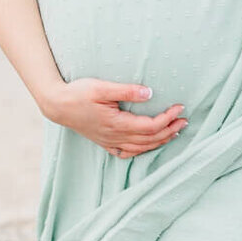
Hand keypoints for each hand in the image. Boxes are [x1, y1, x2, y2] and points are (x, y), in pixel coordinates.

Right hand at [41, 77, 186, 158]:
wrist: (57, 105)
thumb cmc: (78, 93)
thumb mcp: (102, 88)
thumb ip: (126, 91)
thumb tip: (149, 93)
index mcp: (117, 124)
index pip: (150, 126)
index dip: (168, 118)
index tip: (180, 107)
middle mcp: (115, 137)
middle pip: (149, 139)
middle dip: (170, 130)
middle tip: (184, 119)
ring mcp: (109, 142)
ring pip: (141, 148)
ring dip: (160, 141)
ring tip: (174, 132)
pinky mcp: (104, 142)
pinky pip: (127, 153)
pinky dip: (142, 150)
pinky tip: (148, 146)